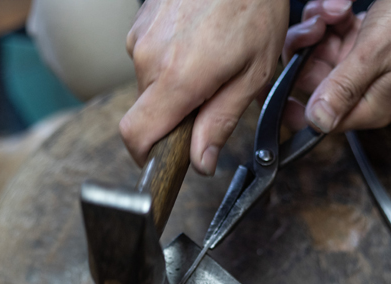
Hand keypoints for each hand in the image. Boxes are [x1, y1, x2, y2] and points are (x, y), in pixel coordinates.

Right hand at [119, 0, 354, 174]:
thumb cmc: (254, 7)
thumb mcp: (253, 74)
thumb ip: (221, 122)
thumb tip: (201, 161)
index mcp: (177, 77)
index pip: (136, 135)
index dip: (146, 156)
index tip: (164, 159)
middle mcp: (149, 57)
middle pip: (146, 112)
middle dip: (175, 116)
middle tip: (212, 97)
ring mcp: (141, 36)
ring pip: (148, 85)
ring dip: (174, 87)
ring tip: (210, 62)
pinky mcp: (141, 22)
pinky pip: (148, 57)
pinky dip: (170, 61)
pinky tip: (198, 43)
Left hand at [285, 0, 390, 133]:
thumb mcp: (374, 56)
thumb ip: (341, 89)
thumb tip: (315, 122)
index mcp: (367, 107)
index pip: (317, 117)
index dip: (296, 95)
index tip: (287, 69)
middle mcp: (361, 91)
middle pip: (311, 79)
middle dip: (308, 48)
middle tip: (319, 26)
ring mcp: (360, 66)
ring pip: (317, 52)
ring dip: (319, 26)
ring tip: (336, 11)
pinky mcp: (360, 43)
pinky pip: (331, 34)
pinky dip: (332, 17)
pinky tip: (344, 6)